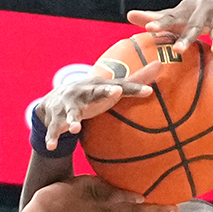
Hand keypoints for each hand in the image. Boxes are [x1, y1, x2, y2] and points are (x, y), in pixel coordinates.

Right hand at [28, 175, 170, 211]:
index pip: (140, 209)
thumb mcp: (85, 189)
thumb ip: (112, 193)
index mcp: (110, 208)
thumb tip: (140, 198)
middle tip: (173, 208)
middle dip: (155, 210)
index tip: (176, 206)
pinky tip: (124, 211)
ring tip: (154, 207)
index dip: (158, 207)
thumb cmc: (59, 200)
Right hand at [38, 57, 167, 143]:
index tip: (150, 91)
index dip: (134, 89)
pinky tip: (51, 146)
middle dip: (104, 91)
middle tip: (115, 92)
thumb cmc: (92, 95)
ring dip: (72, 120)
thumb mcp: (112, 89)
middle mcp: (84, 91)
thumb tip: (161, 65)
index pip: (121, 86)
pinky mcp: (55, 117)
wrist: (55, 99)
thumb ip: (136, 81)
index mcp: (99, 86)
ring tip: (75, 128)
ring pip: (71, 113)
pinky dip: (53, 137)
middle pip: (95, 91)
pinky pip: (55, 129)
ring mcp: (68, 104)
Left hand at [131, 0, 212, 49]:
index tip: (148, 29)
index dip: (160, 23)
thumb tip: (129, 15)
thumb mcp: (177, 15)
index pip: (170, 18)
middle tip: (177, 50)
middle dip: (187, 38)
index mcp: (186, 10)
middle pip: (194, 26)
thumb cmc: (194, 13)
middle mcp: (202, 8)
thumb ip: (156, 18)